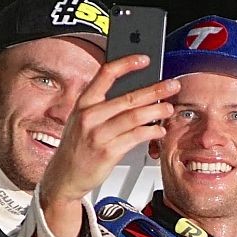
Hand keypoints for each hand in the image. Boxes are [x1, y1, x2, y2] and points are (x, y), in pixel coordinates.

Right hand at [39, 54, 178, 236]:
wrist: (64, 177)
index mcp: (83, 103)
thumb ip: (103, 106)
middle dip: (155, 90)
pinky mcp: (107, 153)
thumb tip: (137, 95)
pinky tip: (159, 130)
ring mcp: (98, 135)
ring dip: (156, 112)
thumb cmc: (76, 148)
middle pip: (128, 97)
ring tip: (169, 109)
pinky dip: (151, 132)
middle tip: (172, 86)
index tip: (144, 59)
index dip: (127, 63)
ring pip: (135, 117)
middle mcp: (90, 116)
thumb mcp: (81, 120)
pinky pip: (135, 138)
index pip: (106, 74)